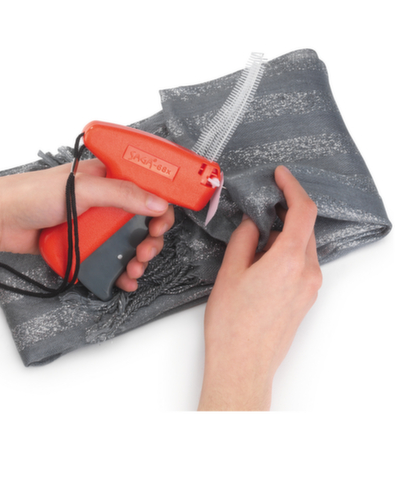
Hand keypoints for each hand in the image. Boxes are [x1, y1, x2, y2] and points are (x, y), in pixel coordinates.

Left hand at [0, 159, 174, 291]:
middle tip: (146, 249)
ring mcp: (95, 223)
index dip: (159, 206)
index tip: (161, 223)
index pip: (145, 189)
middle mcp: (105, 200)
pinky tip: (125, 278)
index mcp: (108, 177)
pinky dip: (121, 270)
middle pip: (141, 220)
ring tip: (133, 268)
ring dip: (137, 257)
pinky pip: (110, 257)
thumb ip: (123, 194)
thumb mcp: (84, 189)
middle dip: (150, 238)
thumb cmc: (32, 193)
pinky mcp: (85, 243)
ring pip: (128, 242)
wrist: (0, 220)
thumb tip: (157, 203)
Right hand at [198, 166, 321, 410]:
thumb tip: (252, 223)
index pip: (303, 211)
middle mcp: (308, 273)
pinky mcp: (305, 299)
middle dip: (282, 214)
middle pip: (303, 228)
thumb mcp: (230, 272)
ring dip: (282, 237)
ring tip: (252, 246)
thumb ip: (244, 239)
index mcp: (289, 261)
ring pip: (302, 247)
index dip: (292, 187)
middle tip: (258, 210)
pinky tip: (261, 264)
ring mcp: (309, 288)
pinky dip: (285, 254)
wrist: (243, 365)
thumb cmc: (232, 324)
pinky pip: (301, 265)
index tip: (280, 176)